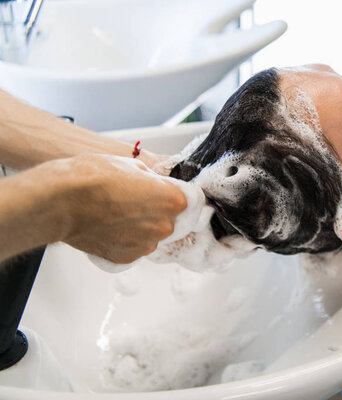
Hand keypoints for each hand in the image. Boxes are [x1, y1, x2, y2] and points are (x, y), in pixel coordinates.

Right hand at [55, 155, 186, 262]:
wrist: (59, 201)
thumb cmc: (91, 178)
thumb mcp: (132, 166)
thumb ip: (153, 181)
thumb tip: (156, 185)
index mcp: (172, 201)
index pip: (193, 201)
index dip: (181, 195)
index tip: (173, 194)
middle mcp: (164, 227)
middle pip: (173, 220)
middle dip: (160, 211)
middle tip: (137, 201)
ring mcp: (145, 245)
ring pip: (153, 235)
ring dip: (142, 227)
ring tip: (118, 213)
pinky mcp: (126, 258)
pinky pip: (134, 248)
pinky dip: (126, 240)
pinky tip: (109, 226)